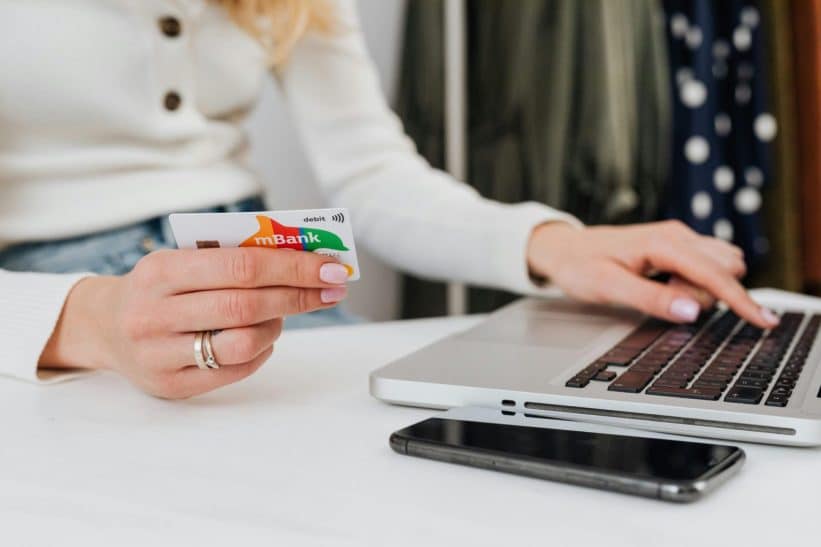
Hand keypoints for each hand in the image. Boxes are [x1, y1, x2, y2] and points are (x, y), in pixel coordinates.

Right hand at [39, 248, 349, 397]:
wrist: (104, 326)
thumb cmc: (160, 288)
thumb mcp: (181, 259)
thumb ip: (232, 257)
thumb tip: (303, 257)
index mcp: (161, 270)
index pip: (241, 265)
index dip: (294, 266)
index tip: (331, 267)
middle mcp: (155, 313)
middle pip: (246, 304)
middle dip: (299, 294)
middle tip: (331, 289)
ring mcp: (160, 354)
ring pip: (243, 341)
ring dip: (277, 325)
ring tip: (283, 314)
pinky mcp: (171, 385)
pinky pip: (235, 370)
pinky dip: (262, 351)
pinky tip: (262, 337)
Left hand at [526, 220, 777, 328]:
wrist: (564, 248)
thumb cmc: (580, 266)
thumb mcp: (608, 288)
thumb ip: (651, 299)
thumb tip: (692, 311)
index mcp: (663, 243)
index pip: (714, 274)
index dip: (741, 300)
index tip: (764, 321)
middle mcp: (677, 235)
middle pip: (722, 270)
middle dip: (703, 293)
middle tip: (661, 296)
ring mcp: (678, 238)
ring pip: (716, 267)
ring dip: (699, 288)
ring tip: (659, 289)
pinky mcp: (676, 246)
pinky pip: (704, 266)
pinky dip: (692, 281)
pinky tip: (664, 284)